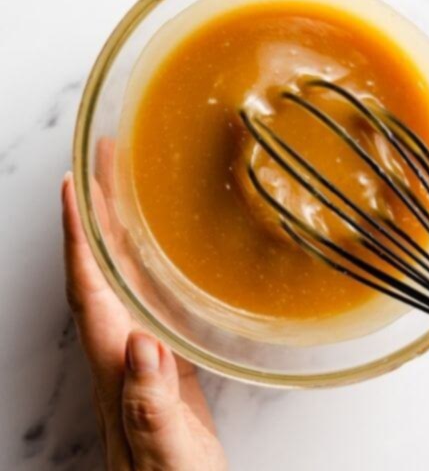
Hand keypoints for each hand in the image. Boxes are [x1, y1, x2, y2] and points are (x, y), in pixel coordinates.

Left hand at [62, 174, 226, 469]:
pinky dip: (155, 273)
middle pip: (99, 274)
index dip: (81, 236)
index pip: (90, 288)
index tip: (77, 184)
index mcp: (117, 367)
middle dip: (97, 218)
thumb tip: (140, 341)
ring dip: (122, 239)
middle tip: (106, 166)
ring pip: (124, 286)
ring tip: (132, 195)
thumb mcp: (166, 449)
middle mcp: (122, 358)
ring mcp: (143, 364)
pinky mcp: (170, 374)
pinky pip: (152, 307)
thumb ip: (151, 401)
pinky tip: (173, 262)